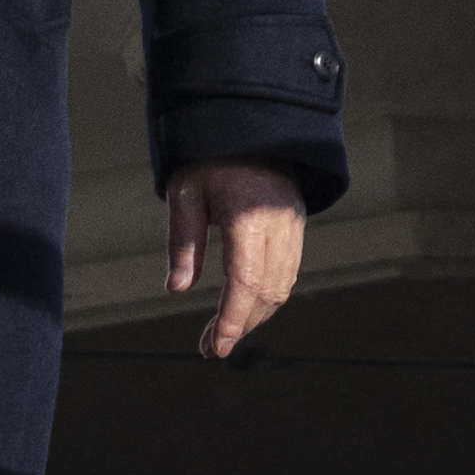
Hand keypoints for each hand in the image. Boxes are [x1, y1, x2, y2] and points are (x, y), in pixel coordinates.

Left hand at [163, 163, 307, 360]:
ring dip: (255, 315)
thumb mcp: (186, 194)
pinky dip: (268, 296)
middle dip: (240, 326)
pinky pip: (288, 272)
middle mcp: (279, 224)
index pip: (245, 281)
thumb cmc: (211, 159)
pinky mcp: (297, 226)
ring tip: (223, 334)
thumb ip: (184, 242)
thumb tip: (177, 290)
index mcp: (249, 215)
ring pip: (282, 286)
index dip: (232, 320)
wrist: (251, 126)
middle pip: (267, 291)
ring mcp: (294, 225)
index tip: (215, 347)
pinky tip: (245, 307)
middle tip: (210, 348)